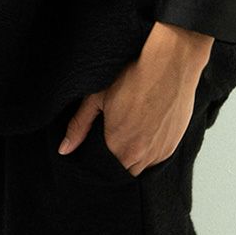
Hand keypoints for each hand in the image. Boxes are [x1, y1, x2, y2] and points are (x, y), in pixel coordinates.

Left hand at [58, 22, 212, 175]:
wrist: (171, 62)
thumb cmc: (134, 76)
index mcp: (117, 147)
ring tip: (134, 133)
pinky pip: (157, 160)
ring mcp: (158, 153)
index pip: (105, 170)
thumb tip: (64, 149)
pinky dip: (151, 152)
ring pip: (142, 168)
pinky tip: (148, 131)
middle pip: (124, 171)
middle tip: (119, 138)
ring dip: (135, 157)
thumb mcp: (97, 97)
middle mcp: (138, 156)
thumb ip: (79, 126)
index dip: (103, 162)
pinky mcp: (172, 146)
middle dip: (118, 161)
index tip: (103, 147)